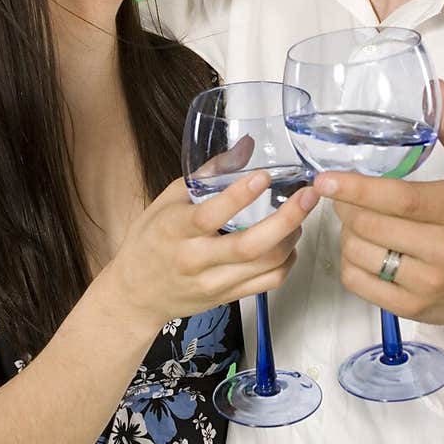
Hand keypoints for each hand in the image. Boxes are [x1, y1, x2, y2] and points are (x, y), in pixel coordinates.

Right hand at [109, 171, 318, 323]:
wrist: (135, 294)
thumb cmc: (150, 241)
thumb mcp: (167, 200)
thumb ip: (208, 173)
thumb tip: (246, 145)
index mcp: (176, 229)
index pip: (210, 215)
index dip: (239, 196)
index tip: (263, 176)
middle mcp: (196, 259)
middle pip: (250, 246)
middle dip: (286, 220)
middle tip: (308, 196)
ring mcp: (213, 282)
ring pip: (265, 265)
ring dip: (291, 238)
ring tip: (300, 217)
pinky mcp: (227, 298)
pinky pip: (268, 282)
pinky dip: (286, 262)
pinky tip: (288, 245)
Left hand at [315, 83, 443, 344]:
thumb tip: (433, 90)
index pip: (401, 199)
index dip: (358, 188)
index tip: (325, 179)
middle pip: (371, 225)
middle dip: (346, 205)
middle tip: (343, 193)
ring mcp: (429, 284)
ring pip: (360, 254)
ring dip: (347, 232)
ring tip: (357, 219)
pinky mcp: (412, 309)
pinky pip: (359, 282)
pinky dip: (350, 262)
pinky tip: (362, 248)